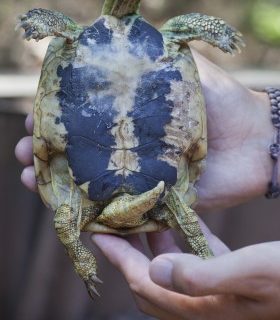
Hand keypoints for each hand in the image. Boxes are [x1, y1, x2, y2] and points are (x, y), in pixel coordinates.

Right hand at [15, 52, 274, 208]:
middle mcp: (130, 145)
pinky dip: (88, 212)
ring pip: (88, 182)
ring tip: (29, 177)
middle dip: (47, 150)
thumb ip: (153, 51)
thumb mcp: (183, 67)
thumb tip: (114, 26)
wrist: (256, 139)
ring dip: (55, 181)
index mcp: (131, 116)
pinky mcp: (153, 201)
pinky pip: (116, 210)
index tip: (33, 117)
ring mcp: (139, 174)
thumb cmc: (221, 100)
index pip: (83, 117)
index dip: (55, 117)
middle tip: (24, 150)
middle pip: (79, 151)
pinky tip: (61, 208)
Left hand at [92, 225, 279, 319]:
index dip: (119, 259)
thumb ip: (202, 275)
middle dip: (128, 253)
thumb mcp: (251, 271)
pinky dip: (184, 237)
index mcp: (202, 307)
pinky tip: (182, 216)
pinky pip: (198, 255)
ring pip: (173, 267)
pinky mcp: (232, 274)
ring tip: (142, 215)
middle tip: (113, 224)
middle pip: (151, 281)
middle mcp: (205, 302)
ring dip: (154, 243)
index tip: (99, 234)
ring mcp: (218, 290)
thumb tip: (154, 270)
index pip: (145, 284)